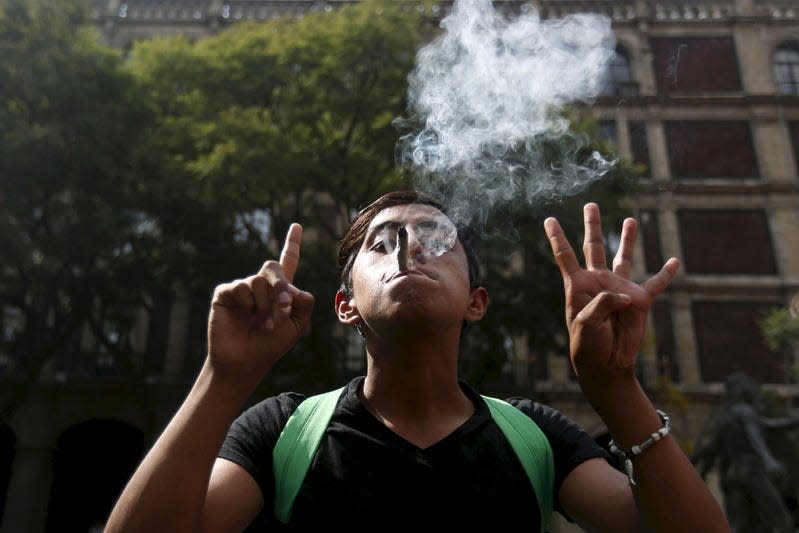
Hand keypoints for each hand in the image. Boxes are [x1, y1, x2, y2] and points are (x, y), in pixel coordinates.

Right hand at [206, 223, 314, 383]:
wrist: (245, 362)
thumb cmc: (270, 346)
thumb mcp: (297, 325)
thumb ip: (304, 303)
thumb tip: (294, 287)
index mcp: (278, 291)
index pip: (287, 262)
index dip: (292, 244)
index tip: (297, 225)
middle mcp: (259, 286)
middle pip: (273, 267)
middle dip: (281, 287)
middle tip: (284, 308)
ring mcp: (241, 288)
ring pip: (259, 280)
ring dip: (266, 304)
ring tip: (263, 324)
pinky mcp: (225, 293)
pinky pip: (241, 287)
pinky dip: (249, 304)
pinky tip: (245, 317)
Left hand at [544, 203, 678, 379]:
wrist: (607, 363)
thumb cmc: (588, 344)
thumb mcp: (587, 324)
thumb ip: (602, 304)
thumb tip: (625, 294)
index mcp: (579, 285)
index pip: (566, 256)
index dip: (557, 237)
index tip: (549, 219)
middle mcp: (598, 282)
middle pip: (594, 247)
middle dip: (592, 226)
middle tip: (590, 205)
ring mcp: (620, 289)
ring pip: (624, 257)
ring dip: (627, 239)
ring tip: (630, 220)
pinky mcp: (639, 301)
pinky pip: (655, 284)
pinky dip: (666, 273)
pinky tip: (675, 261)